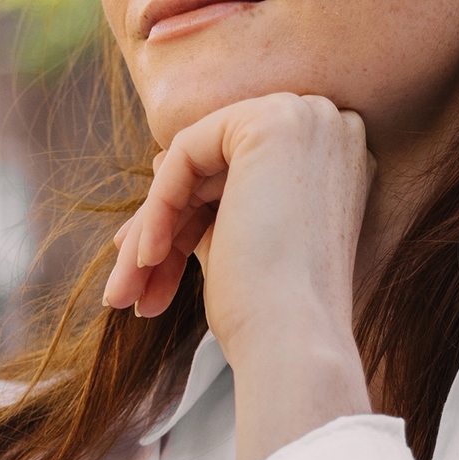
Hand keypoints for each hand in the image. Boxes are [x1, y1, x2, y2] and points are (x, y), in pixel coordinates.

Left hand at [104, 92, 375, 459]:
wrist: (296, 342)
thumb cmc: (271, 312)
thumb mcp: (238, 241)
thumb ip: (211, 197)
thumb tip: (162, 161)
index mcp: (335, 161)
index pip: (237, 180)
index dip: (185, 220)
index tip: (147, 267)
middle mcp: (330, 128)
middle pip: (214, 172)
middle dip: (162, 230)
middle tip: (124, 290)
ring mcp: (307, 118)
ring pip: (195, 165)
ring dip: (152, 230)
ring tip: (123, 293)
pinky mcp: (272, 121)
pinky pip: (185, 153)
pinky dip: (159, 208)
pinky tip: (146, 258)